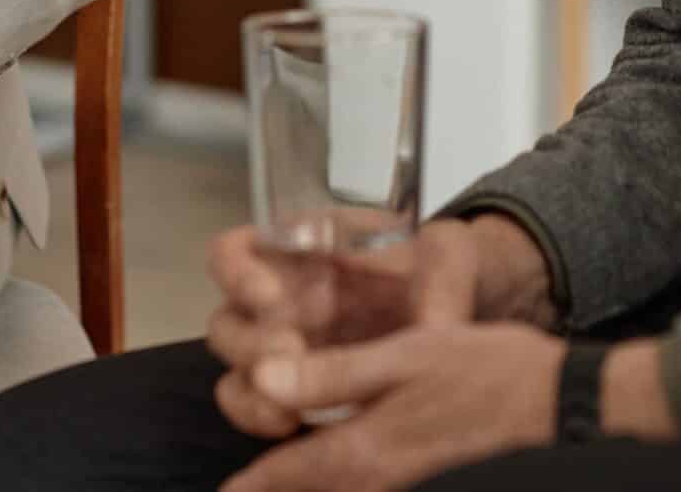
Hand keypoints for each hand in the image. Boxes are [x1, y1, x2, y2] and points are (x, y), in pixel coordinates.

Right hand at [206, 218, 485, 440]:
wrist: (455, 308)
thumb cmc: (438, 268)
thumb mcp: (448, 255)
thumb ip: (439, 281)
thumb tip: (435, 325)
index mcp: (297, 254)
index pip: (234, 253)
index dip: (236, 273)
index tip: (268, 296)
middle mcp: (278, 301)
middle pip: (225, 325)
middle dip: (250, 346)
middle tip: (291, 357)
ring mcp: (284, 352)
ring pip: (235, 375)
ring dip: (251, 396)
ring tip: (288, 412)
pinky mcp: (299, 395)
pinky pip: (260, 410)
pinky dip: (265, 421)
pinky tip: (298, 426)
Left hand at [219, 323, 560, 491]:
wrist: (569, 408)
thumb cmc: (494, 373)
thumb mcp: (408, 357)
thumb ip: (333, 374)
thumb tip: (264, 378)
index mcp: (366, 449)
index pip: (288, 475)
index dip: (252, 486)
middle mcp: (382, 482)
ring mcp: (411, 487)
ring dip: (317, 487)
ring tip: (292, 482)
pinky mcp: (435, 482)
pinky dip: (353, 485)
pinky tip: (353, 472)